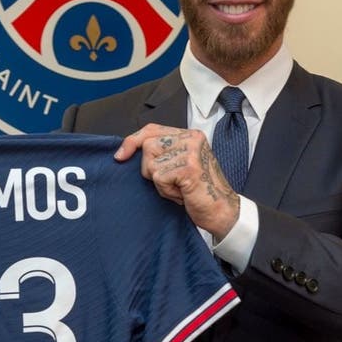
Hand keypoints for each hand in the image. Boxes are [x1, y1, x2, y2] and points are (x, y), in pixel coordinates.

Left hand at [114, 124, 239, 240]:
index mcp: (190, 135)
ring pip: (151, 164)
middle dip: (151, 169)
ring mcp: (191, 152)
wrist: (221, 211)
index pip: (151, 129)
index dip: (132, 141)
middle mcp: (192, 139)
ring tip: (179, 188)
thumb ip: (162, 153)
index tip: (120, 156)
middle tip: (171, 182)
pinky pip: (159, 178)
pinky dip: (166, 191)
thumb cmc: (198, 192)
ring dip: (160, 183)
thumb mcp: (179, 165)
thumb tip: (127, 150)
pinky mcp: (188, 167)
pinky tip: (182, 195)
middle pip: (147, 146)